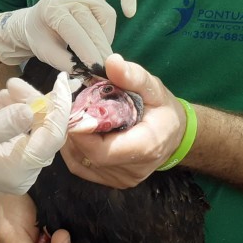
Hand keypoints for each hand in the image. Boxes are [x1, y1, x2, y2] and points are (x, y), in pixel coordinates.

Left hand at [0, 0, 136, 72]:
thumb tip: (92, 76)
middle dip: (100, 49)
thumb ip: (68, 64)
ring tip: (100, 50)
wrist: (34, 19)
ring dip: (107, 35)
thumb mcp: (46, 53)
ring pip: (106, 13)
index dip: (88, 52)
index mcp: (51, 9)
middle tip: (107, 70)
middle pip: (92, 23)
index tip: (98, 71)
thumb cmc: (41, 38)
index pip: (74, 32)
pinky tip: (130, 13)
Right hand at [0, 73, 72, 221]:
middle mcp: (26, 171)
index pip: (52, 137)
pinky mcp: (13, 156)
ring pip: (34, 126)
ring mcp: (20, 164)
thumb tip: (29, 110)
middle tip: (11, 82)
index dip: (59, 108)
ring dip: (21, 104)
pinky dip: (13, 111)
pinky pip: (23, 129)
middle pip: (44, 129)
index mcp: (19, 170)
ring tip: (0, 89)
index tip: (61, 81)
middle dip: (32, 102)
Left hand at [61, 53, 186, 188]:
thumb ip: (133, 76)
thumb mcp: (153, 87)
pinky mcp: (112, 181)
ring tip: (73, 117)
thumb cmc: (161, 109)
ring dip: (70, 139)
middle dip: (72, 130)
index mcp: (146, 147)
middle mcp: (133, 169)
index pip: (101, 151)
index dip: (80, 131)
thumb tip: (112, 62)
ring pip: (79, 162)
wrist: (174, 135)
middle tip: (68, 108)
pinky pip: (81, 167)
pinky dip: (74, 148)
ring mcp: (121, 179)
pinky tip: (78, 131)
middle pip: (88, 155)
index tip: (72, 108)